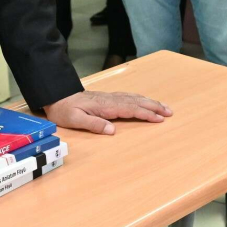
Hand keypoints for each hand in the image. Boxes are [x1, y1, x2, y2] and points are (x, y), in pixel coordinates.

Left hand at [45, 90, 172, 134]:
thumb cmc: (64, 110)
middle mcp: (111, 100)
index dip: (146, 114)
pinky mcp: (108, 97)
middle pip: (137, 102)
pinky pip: (129, 96)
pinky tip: (145, 100)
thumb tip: (113, 130)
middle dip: (155, 107)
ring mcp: (110, 97)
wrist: (57, 96)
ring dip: (150, 102)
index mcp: (105, 106)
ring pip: (135, 98)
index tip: (160, 119)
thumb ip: (94, 124)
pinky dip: (141, 98)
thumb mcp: (75, 120)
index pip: (131, 109)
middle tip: (170, 112)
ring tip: (163, 106)